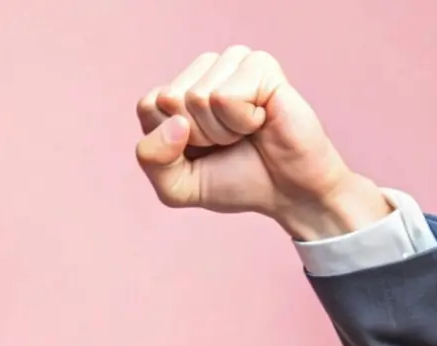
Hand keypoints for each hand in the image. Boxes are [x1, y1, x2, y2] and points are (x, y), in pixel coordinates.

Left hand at [133, 46, 391, 239]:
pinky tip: (261, 121)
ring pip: (197, 96)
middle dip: (197, 135)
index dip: (170, 142)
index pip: (148, 106)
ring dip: (220, 129)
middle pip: (169, 99)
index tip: (201, 150)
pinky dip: (241, 121)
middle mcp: (204, 71)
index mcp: (179, 92)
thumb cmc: (235, 180)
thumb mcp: (177, 186)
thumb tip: (174, 122)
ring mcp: (233, 62)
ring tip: (244, 131)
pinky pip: (225, 96)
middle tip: (228, 141)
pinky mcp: (260, 65)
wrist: (288, 191)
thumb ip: (152, 160)